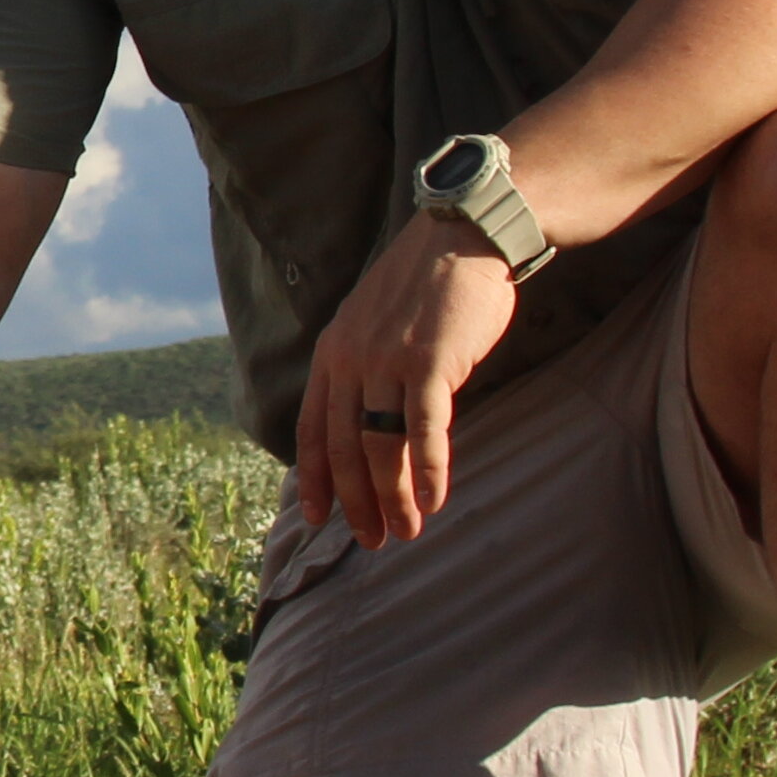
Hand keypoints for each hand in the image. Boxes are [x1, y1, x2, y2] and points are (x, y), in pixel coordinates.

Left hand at [294, 213, 523, 546]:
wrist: (464, 236)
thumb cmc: (428, 284)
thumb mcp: (374, 322)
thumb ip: (362, 367)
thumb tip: (365, 420)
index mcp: (332, 353)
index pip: (312, 428)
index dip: (314, 478)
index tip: (318, 518)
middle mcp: (351, 360)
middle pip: (344, 448)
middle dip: (356, 502)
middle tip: (372, 540)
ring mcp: (388, 361)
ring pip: (381, 448)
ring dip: (393, 498)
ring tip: (406, 531)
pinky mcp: (429, 362)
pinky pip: (423, 431)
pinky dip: (428, 472)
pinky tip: (434, 500)